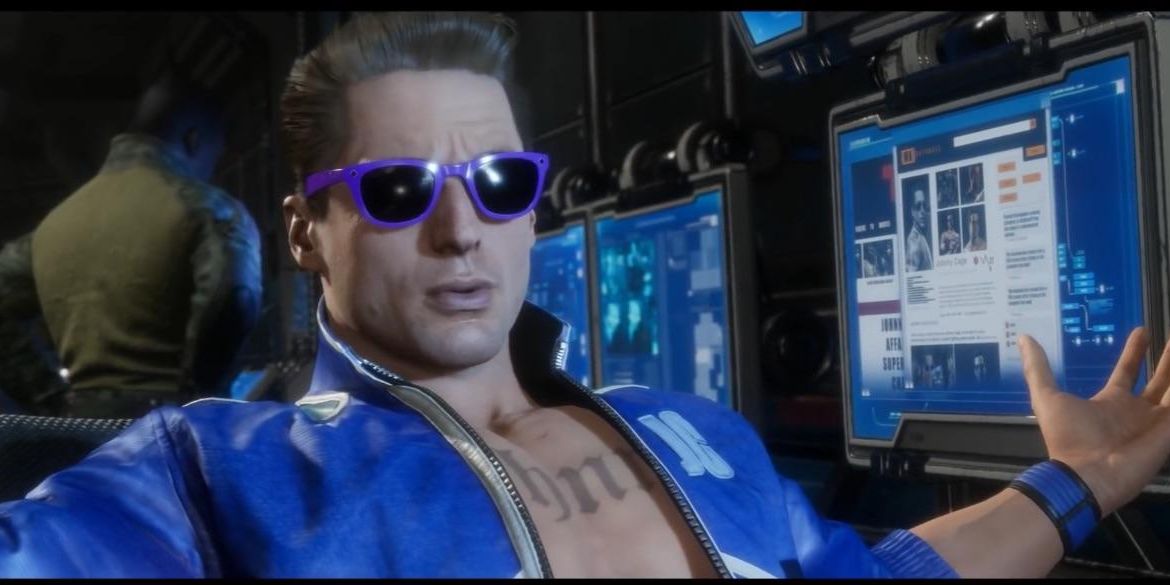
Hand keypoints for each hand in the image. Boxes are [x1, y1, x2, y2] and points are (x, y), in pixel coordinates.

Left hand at [1019, 328, 1169, 515]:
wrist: (1084, 475)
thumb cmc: (1066, 438)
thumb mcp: (1046, 397)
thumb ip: (1037, 368)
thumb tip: (1024, 338)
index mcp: (1111, 402)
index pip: (1128, 371)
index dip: (1135, 352)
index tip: (1142, 330)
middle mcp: (1136, 412)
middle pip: (1160, 380)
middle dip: (1168, 359)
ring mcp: (1155, 423)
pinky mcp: (1167, 434)